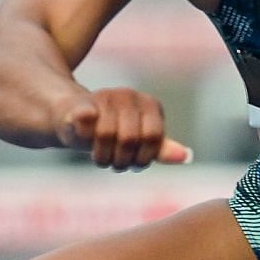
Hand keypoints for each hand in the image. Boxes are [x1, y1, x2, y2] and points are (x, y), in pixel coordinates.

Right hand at [55, 88, 193, 170]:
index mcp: (150, 104)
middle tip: (116, 164)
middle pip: (129, 138)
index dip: (143, 157)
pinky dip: (85, 131)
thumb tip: (186, 156)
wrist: (73, 118)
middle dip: (123, 160)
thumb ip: (160, 149)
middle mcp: (129, 95)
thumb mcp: (141, 141)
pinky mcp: (80, 104)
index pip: (154, 137)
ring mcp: (104, 97)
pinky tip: (83, 138)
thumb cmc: (113, 132)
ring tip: (102, 158)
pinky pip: (85, 117)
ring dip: (103, 157)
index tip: (135, 163)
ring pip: (105, 134)